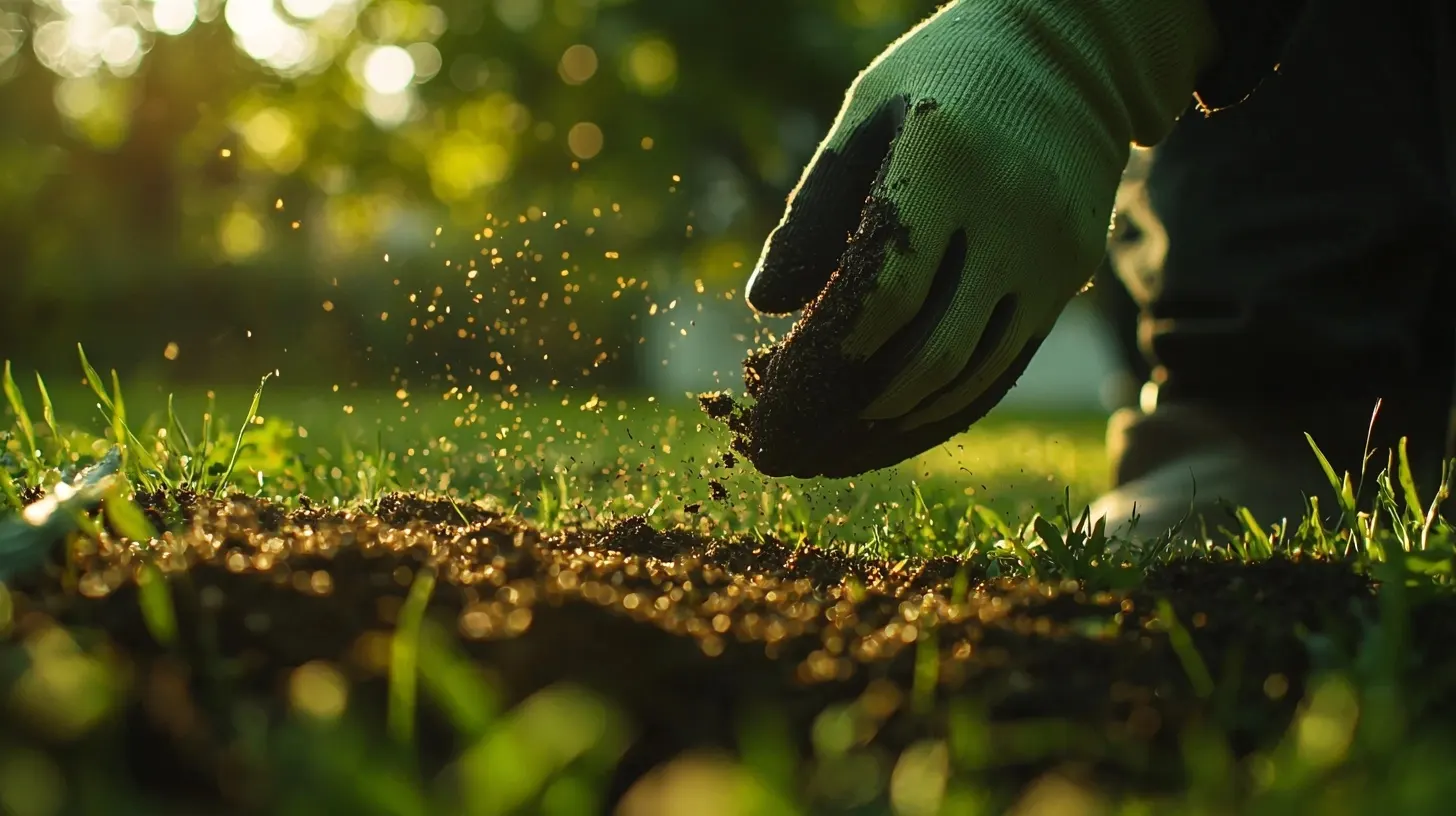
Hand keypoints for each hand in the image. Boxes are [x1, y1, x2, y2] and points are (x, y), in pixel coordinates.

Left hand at [733, 0, 1215, 477]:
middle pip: (934, 348)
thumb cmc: (941, 77)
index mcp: (946, 160)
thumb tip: (766, 308)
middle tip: (800, 442)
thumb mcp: (866, 114)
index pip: (887, 288)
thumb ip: (814, 209)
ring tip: (840, 446)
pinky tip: (901, 426)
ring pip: (975, 372)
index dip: (834, 346)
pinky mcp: (1069, 275)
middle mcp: (1010, 215)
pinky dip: (951, 405)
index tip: (784, 381)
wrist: (1070, 53)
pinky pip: (1006, 363)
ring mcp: (1049, 253)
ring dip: (904, 421)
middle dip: (860, 407)